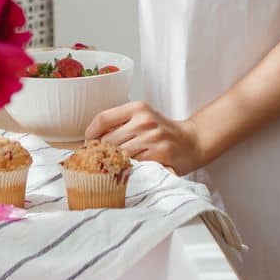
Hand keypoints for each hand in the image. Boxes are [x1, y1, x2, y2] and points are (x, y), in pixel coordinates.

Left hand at [84, 100, 204, 175]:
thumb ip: (121, 124)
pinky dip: (127, 170)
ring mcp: (153, 138)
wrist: (192, 142)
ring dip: (112, 164)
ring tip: (110, 168)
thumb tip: (91, 140)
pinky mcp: (160, 156)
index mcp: (138, 108)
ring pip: (119, 155)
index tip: (88, 144)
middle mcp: (145, 121)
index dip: (90, 134)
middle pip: (108, 140)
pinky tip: (126, 172)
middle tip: (97, 161)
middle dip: (100, 153)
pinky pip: (134, 166)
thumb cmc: (163, 131)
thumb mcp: (143, 118)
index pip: (103, 118)